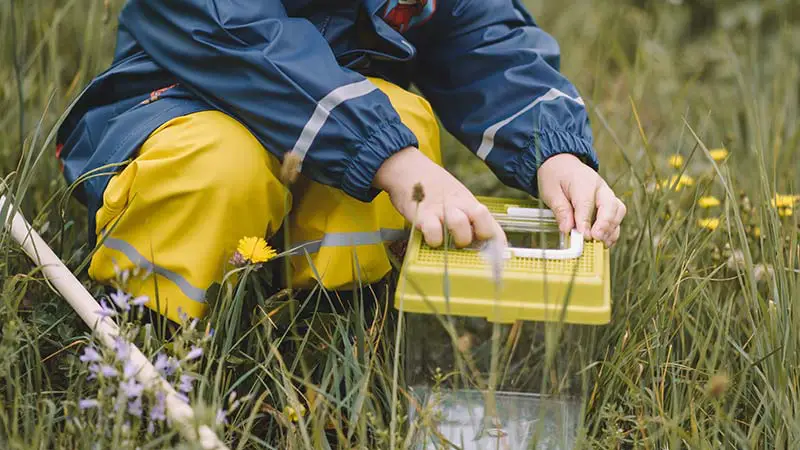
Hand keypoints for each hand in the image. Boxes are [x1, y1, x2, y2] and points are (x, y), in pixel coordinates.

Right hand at [373, 147, 506, 247]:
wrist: (408, 168)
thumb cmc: (433, 189)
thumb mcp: (457, 199)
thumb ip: (468, 218)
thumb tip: (479, 244)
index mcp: (471, 205)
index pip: (494, 229)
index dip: (497, 247)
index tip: (495, 261)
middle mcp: (461, 206)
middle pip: (483, 225)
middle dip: (476, 240)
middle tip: (463, 243)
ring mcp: (443, 209)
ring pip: (461, 226)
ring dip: (456, 238)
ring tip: (447, 240)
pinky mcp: (423, 214)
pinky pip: (434, 232)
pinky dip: (433, 239)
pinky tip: (430, 237)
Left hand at [537, 154, 625, 246]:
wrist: (562, 165)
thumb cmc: (556, 177)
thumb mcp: (550, 191)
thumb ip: (560, 210)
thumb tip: (567, 229)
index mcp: (583, 181)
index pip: (586, 203)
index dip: (585, 221)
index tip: (583, 236)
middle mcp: (599, 187)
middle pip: (610, 205)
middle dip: (605, 224)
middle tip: (595, 238)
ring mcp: (606, 194)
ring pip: (618, 211)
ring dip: (611, 229)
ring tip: (601, 243)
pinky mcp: (609, 202)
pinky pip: (617, 216)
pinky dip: (613, 230)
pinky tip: (605, 242)